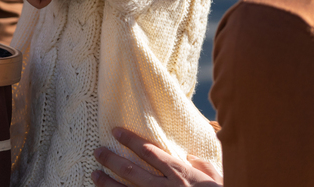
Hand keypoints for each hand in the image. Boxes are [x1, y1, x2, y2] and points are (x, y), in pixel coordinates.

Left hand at [92, 128, 222, 186]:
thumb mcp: (219, 178)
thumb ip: (203, 166)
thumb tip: (191, 156)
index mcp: (180, 172)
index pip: (149, 152)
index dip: (130, 140)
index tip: (115, 131)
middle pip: (131, 170)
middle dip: (111, 160)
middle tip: (97, 151)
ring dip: (108, 182)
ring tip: (94, 174)